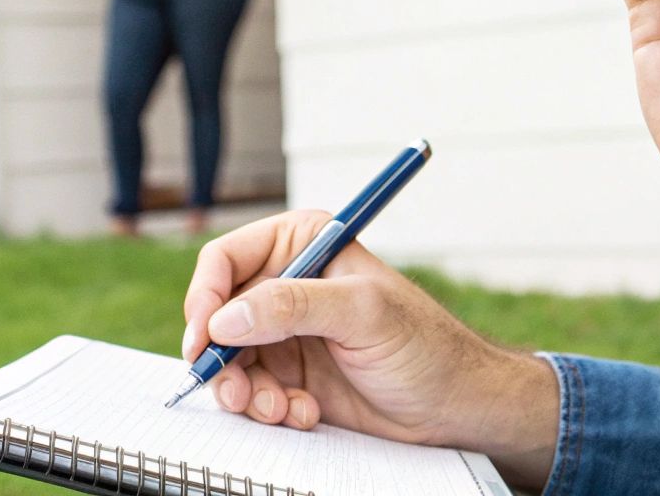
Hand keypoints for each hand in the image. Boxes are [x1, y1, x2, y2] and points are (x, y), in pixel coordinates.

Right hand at [182, 210, 560, 486]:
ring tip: (280, 408)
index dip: (206, 296)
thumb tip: (227, 318)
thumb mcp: (362, 314)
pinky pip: (252, 392)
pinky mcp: (290, 375)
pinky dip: (269, 409)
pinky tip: (304, 414)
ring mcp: (285, 333)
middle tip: (236, 390)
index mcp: (302, 245)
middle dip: (222, 358)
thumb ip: (293, 307)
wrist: (454, 406)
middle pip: (218, 316)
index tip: (205, 336)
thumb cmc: (426, 346)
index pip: (226, 259)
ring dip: (246, 391)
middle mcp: (287, 285)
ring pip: (229, 361)